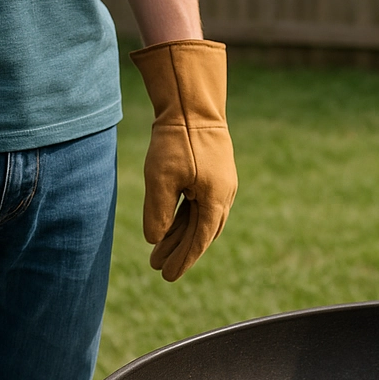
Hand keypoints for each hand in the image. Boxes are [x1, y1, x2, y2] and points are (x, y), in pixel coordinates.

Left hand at [131, 40, 237, 280]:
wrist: (194, 103)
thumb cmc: (176, 139)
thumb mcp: (160, 178)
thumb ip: (158, 212)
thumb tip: (155, 239)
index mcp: (215, 201)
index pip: (198, 240)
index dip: (182, 260)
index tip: (167, 276)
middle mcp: (223, 197)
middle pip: (202, 234)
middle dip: (181, 252)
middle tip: (160, 270)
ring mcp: (222, 186)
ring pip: (201, 221)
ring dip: (182, 236)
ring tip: (160, 250)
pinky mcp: (215, 175)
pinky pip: (202, 206)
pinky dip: (187, 219)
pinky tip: (174, 226)